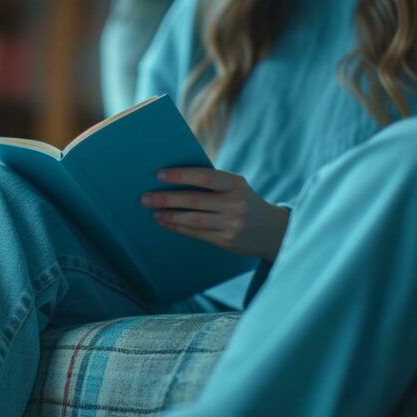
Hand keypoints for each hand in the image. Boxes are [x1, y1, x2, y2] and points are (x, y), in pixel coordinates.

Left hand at [140, 167, 289, 260]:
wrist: (271, 230)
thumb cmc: (244, 201)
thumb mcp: (235, 187)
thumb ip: (211, 183)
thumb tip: (171, 178)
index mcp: (236, 184)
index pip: (205, 177)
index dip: (181, 175)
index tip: (159, 174)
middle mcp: (235, 204)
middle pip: (195, 201)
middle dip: (167, 199)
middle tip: (144, 197)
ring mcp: (231, 225)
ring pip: (193, 220)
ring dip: (169, 215)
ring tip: (152, 211)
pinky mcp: (226, 241)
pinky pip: (196, 234)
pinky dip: (177, 227)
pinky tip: (164, 222)